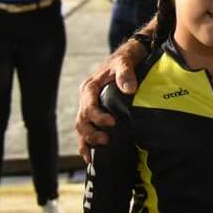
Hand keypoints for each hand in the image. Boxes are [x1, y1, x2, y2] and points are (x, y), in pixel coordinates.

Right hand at [75, 40, 148, 162]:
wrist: (131, 54)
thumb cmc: (127, 57)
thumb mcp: (126, 61)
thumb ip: (126, 73)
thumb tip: (129, 89)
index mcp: (90, 87)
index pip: (89, 106)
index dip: (98, 117)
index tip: (112, 122)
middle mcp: (87, 97)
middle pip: (82, 120)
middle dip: (91, 133)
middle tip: (106, 140)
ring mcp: (90, 105)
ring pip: (81, 127)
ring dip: (86, 141)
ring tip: (93, 156)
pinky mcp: (97, 111)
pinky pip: (87, 129)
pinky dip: (86, 143)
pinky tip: (91, 157)